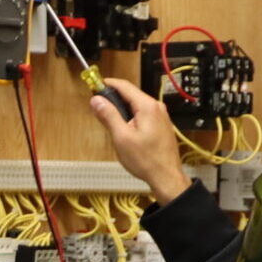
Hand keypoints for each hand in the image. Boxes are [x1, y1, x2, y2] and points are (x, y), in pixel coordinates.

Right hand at [88, 80, 190, 204]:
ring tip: (109, 120)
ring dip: (122, 109)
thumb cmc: (146, 160)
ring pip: (137, 105)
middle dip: (113, 98)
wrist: (166, 177)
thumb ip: (109, 116)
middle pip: (131, 94)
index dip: (107, 84)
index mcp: (147, 106)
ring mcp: (161, 116)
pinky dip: (131, 117)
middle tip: (98, 106)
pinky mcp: (161, 125)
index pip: (124, 86)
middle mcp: (156, 107)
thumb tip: (97, 100)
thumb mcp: (121, 137)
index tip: (95, 86)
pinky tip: (124, 129)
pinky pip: (143, 114)